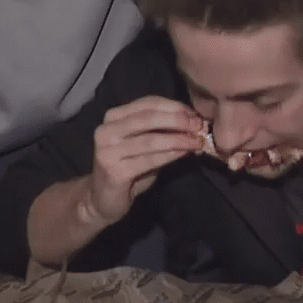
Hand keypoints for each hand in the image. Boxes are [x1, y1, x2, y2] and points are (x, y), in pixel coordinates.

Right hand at [85, 96, 203, 227]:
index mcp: (113, 117)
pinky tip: (184, 154)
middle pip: (148, 118)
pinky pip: (148, 160)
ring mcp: (107, 151)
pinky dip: (169, 156)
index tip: (195, 114)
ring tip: (196, 142)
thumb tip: (192, 121)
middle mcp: (106, 130)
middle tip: (198, 126)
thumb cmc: (128, 168)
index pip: (147, 103)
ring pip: (150, 140)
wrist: (103, 199)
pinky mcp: (114, 171)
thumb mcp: (142, 144)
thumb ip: (160, 130)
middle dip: (177, 120)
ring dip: (178, 140)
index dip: (174, 106)